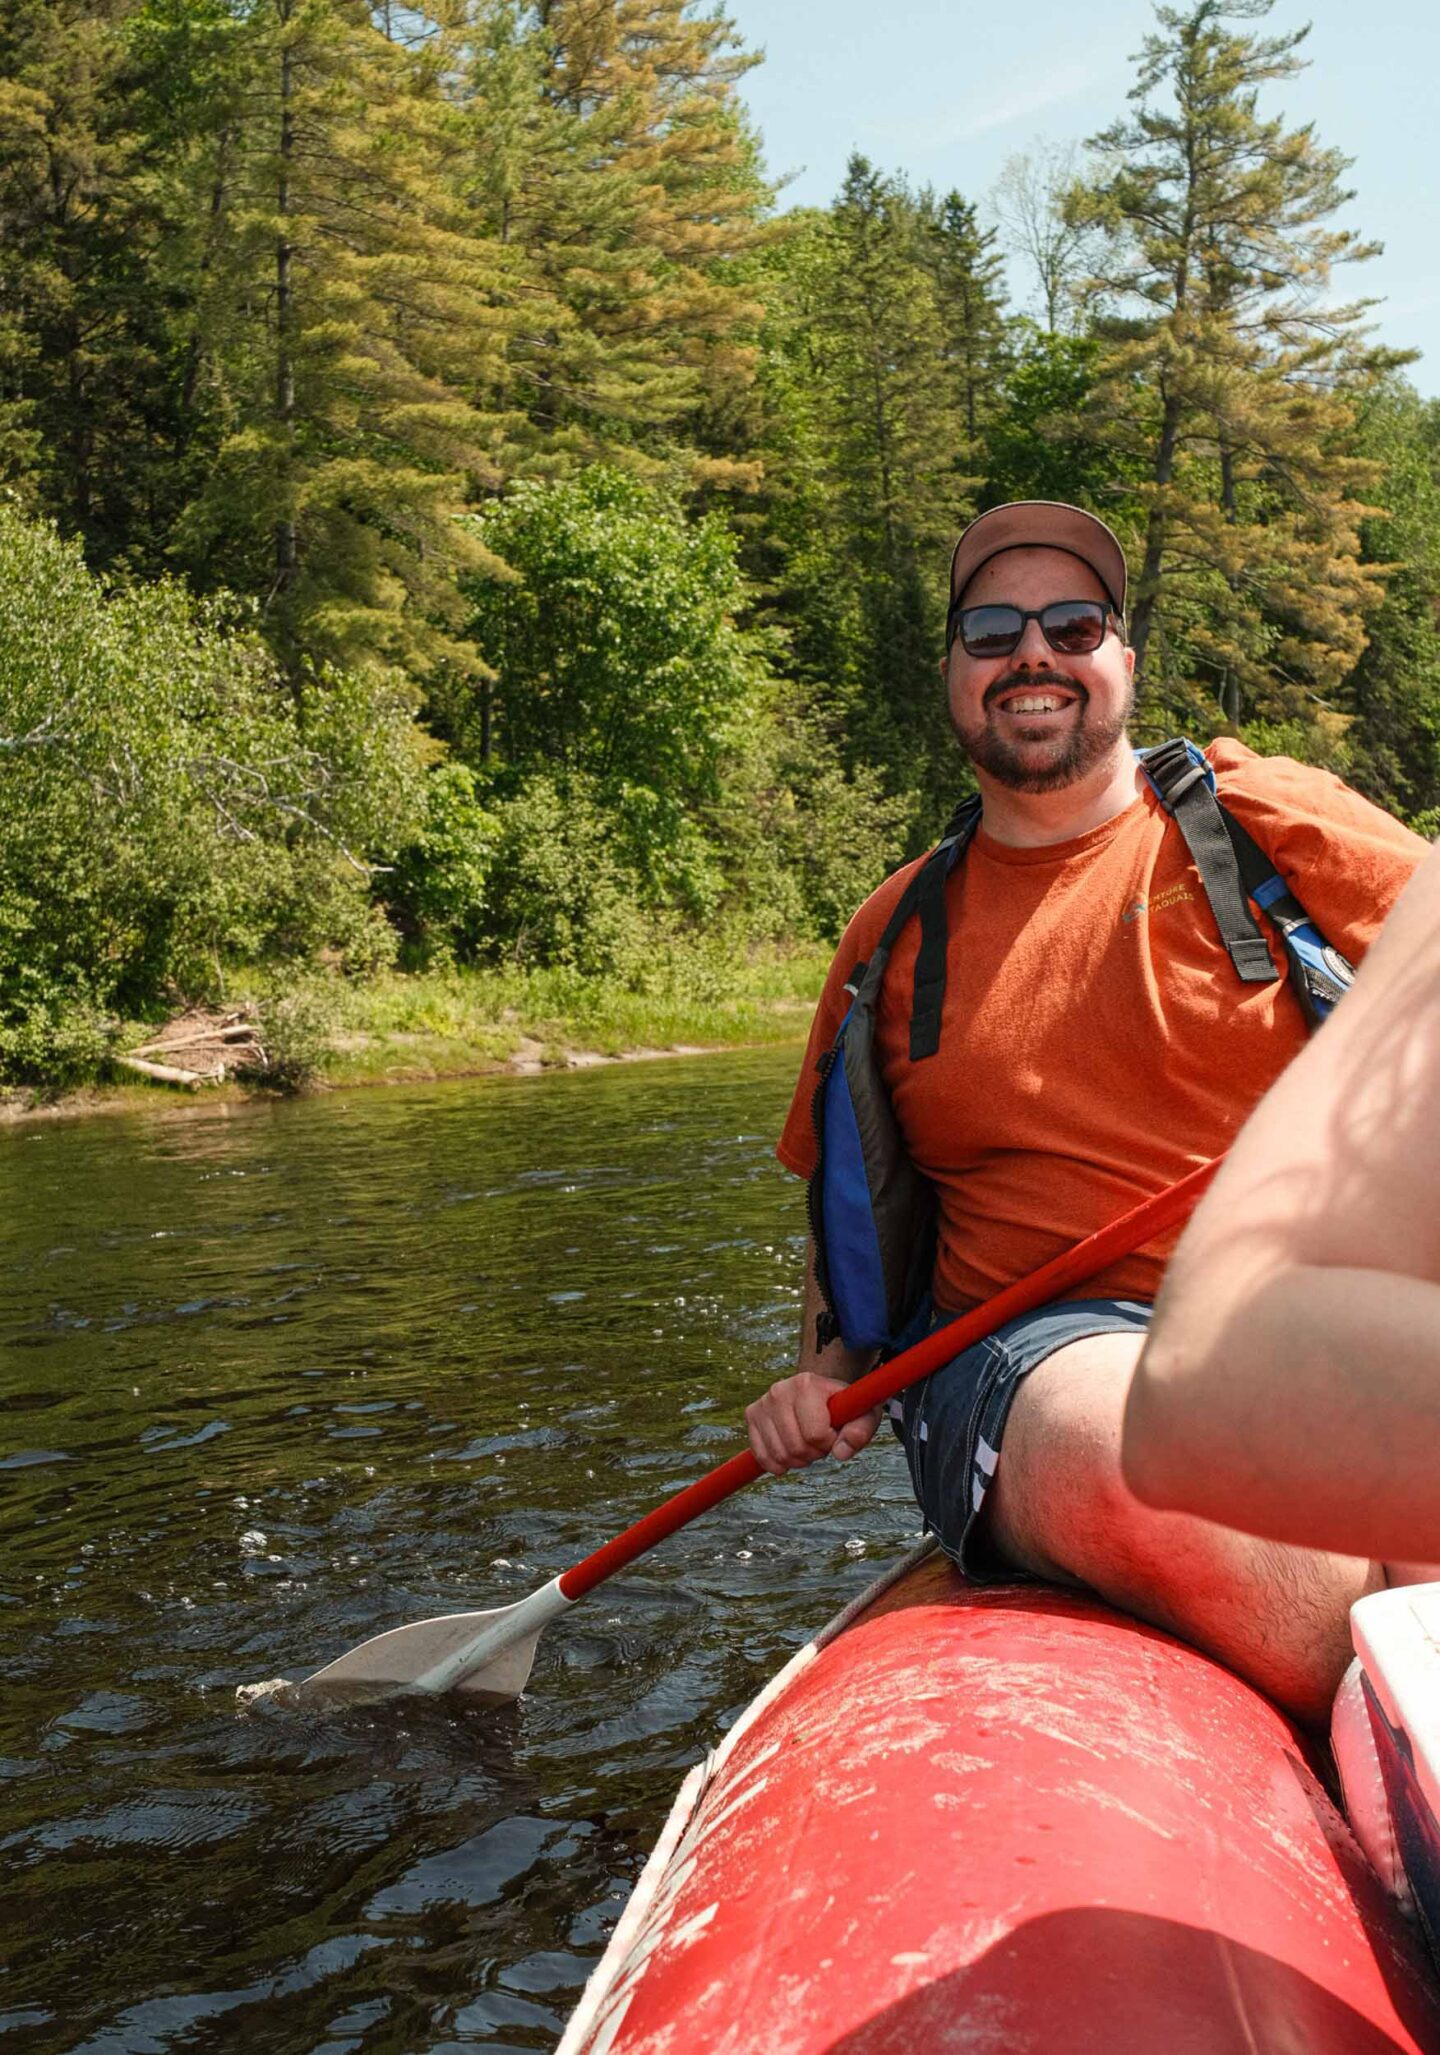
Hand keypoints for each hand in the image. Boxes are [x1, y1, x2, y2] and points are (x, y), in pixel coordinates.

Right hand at [745, 1371, 882, 1476]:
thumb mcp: (863, 1414)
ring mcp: (763, 1403)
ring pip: (779, 1455)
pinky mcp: (752, 1415)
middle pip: (796, 1447)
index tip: (834, 1432)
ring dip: (798, 1460)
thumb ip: (861, 1431)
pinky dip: (777, 1464)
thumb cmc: (845, 1406)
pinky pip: (761, 1456)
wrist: (820, 1392)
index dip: (829, 1442)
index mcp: (806, 1384)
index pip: (815, 1434)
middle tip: (821, 1441)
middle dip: (814, 1453)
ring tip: (808, 1442)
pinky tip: (790, 1455)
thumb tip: (840, 1453)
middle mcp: (779, 1390)